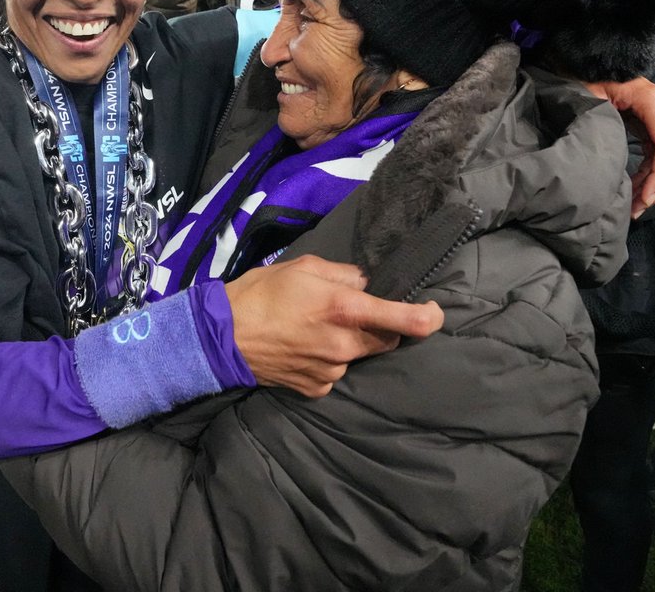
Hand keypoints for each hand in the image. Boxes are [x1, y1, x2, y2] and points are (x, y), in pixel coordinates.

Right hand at [225, 255, 443, 397]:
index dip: (427, 318)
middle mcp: (343, 344)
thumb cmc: (260, 293)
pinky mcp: (316, 388)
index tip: (434, 314)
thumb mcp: (301, 267)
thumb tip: (364, 285)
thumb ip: (342, 274)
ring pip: (358, 356)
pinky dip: (329, 361)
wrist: (220, 337)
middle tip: (352, 313)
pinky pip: (336, 373)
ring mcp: (331, 371)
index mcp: (344, 309)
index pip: (403, 319)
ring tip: (315, 329)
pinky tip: (304, 348)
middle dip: (380, 327)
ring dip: (350, 344)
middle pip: (386, 340)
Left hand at [583, 77, 654, 218]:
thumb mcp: (589, 97)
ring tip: (634, 207)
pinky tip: (635, 191)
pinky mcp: (653, 126)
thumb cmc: (586, 76)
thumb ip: (601, 123)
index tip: (644, 199)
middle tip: (636, 210)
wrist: (590, 62)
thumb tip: (607, 159)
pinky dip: (649, 175)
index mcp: (652, 101)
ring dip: (654, 185)